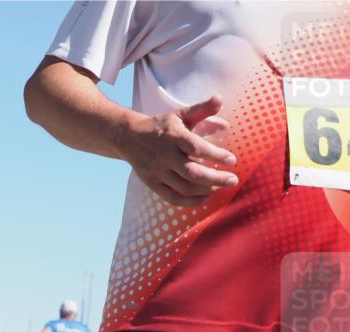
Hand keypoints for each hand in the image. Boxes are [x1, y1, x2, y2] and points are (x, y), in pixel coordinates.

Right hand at [118, 96, 237, 206]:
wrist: (129, 138)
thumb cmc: (161, 127)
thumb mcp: (180, 115)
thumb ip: (201, 109)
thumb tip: (220, 100)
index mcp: (173, 136)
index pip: (196, 148)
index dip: (215, 155)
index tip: (232, 160)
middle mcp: (164, 155)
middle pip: (192, 173)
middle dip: (215, 179)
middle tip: (233, 180)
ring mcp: (157, 171)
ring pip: (184, 187)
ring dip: (206, 189)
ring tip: (221, 186)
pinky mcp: (152, 183)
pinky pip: (172, 198)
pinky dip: (190, 201)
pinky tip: (205, 197)